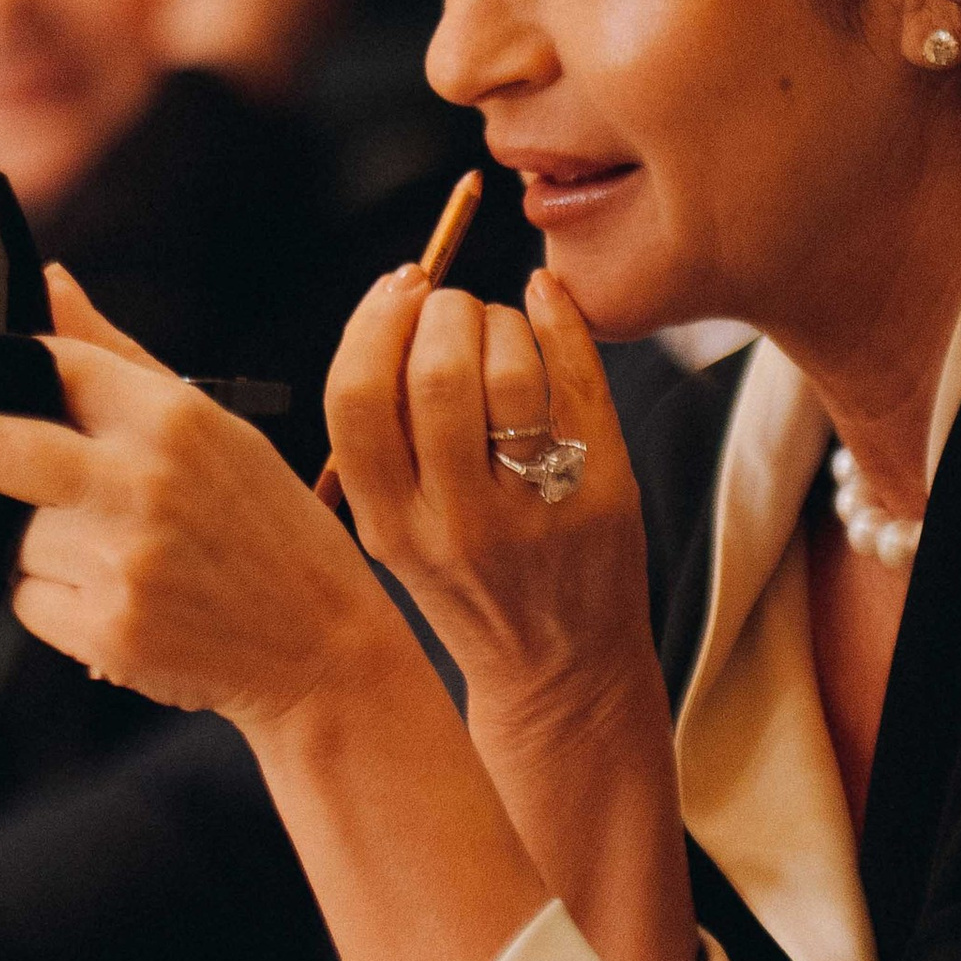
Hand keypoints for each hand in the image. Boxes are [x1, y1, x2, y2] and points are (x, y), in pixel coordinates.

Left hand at [0, 267, 389, 726]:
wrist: (323, 649)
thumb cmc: (267, 529)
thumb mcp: (217, 431)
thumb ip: (119, 359)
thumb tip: (48, 283)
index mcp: (176, 420)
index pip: (55, 363)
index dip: (1, 361)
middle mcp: (146, 484)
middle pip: (0, 446)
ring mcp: (123, 562)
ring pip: (13, 535)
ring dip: (29, 540)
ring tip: (102, 551)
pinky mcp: (107, 631)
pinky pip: (29, 600)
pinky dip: (51, 598)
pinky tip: (111, 597)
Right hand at [325, 264, 692, 960]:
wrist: (563, 671)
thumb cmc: (471, 588)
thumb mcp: (397, 534)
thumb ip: (382, 445)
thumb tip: (386, 316)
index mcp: (388, 523)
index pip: (357, 398)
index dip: (374, 323)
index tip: (397, 289)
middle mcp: (455, 521)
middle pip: (436, 370)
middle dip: (444, 309)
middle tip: (454, 306)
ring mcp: (533, 510)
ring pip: (510, 369)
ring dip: (502, 318)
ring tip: (501, 325)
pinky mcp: (602, 494)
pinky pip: (580, 380)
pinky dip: (562, 322)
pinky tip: (548, 304)